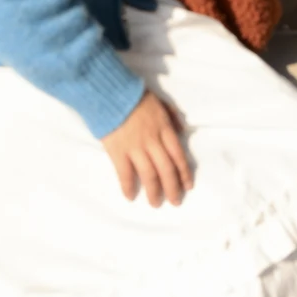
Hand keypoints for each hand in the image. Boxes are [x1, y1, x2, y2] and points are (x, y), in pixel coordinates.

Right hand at [101, 91, 192, 206]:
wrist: (109, 92)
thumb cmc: (134, 95)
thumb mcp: (159, 101)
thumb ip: (172, 116)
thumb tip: (182, 131)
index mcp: (163, 128)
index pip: (178, 155)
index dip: (184, 173)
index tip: (188, 186)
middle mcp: (152, 140)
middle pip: (166, 169)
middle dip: (173, 188)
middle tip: (175, 201)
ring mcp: (135, 147)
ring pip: (149, 174)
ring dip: (154, 191)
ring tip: (155, 203)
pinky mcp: (117, 151)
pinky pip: (125, 174)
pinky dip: (129, 186)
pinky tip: (130, 196)